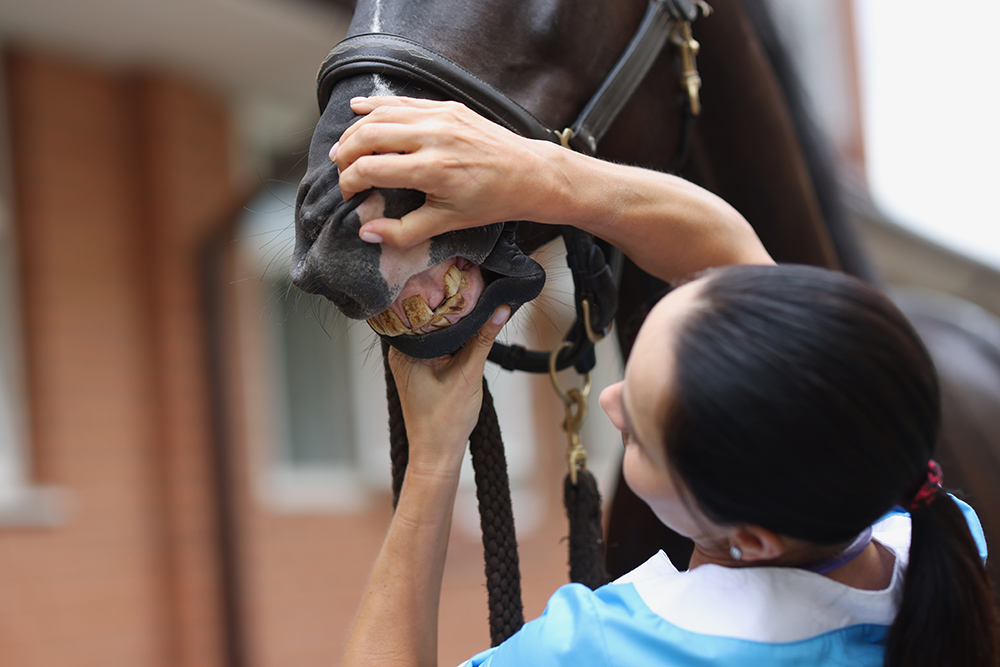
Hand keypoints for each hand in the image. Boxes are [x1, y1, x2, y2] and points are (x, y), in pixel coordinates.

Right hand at [334, 96, 558, 248]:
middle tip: (339, 170)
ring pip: (382, 114)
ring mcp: (440, 117)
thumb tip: (366, 234)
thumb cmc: (491, 201)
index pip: (370, 169)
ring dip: (356, 129)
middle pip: (369, 136)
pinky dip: (377, 105)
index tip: (348, 194)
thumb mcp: (447, 223)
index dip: (350, 182)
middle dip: (346, 153)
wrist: (529, 174)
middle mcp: (432, 137)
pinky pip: (403, 101)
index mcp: (431, 169)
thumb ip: (403, 232)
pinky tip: (358, 109)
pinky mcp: (447, 106)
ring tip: (343, 147)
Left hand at [388, 305, 510, 473]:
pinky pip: (438, 343)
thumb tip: (500, 308)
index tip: (469, 281)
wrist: (437, 453)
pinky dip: (454, 338)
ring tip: (478, 306)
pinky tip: (470, 331)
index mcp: (404, 349)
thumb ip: (483, 339)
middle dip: (453, 307)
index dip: (447, 295)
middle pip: (430, 318)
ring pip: (436, 330)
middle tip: (478, 289)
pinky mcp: (421, 367)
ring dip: (456, 323)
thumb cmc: (445, 422)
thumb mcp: (468, 374)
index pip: (425, 310)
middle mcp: (402, 351)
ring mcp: (411, 359)